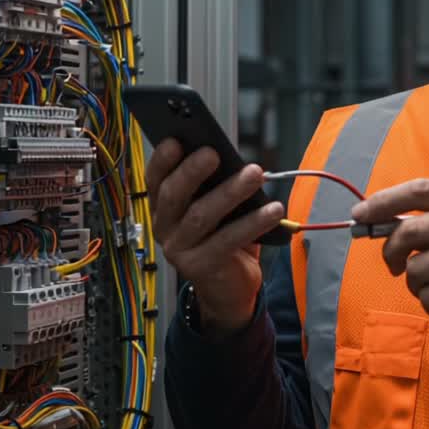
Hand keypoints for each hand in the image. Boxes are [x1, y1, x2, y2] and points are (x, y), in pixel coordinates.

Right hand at [145, 139, 284, 333]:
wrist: (229, 288)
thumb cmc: (223, 238)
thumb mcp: (217, 208)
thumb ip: (214, 186)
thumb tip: (231, 158)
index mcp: (163, 207)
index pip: (154, 180)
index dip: (162, 160)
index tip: (175, 140)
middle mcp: (164, 228)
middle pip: (173, 195)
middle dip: (192, 171)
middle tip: (214, 153)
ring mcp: (179, 250)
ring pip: (201, 216)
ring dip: (230, 192)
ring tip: (254, 174)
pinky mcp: (200, 267)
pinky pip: (227, 240)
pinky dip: (253, 223)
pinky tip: (274, 210)